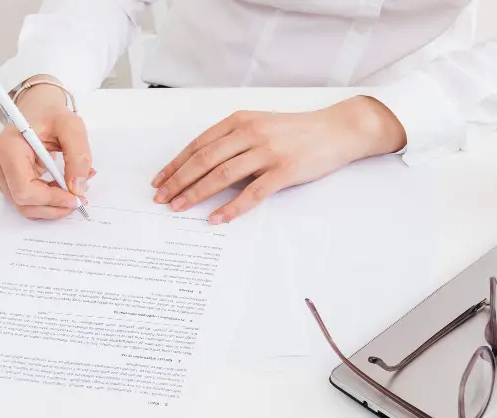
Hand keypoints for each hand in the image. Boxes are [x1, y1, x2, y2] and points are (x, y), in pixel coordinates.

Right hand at [0, 80, 93, 219]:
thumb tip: (77, 188)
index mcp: (8, 148)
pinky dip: (44, 201)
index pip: (24, 189)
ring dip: (50, 206)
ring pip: (23, 205)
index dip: (51, 199)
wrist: (36, 110)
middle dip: (53, 206)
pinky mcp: (2, 179)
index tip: (75, 198)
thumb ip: (79, 156)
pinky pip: (23, 201)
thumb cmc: (51, 116)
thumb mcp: (72, 127)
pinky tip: (58, 189)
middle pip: (22, 202)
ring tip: (70, 192)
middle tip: (78, 200)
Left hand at [151, 96, 406, 223]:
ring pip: (222, 175)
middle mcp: (250, 133)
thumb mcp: (261, 125)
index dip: (175, 164)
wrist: (337, 130)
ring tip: (179, 207)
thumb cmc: (298, 131)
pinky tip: (216, 218)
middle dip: (178, 181)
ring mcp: (267, 152)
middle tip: (161, 198)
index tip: (159, 180)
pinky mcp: (284, 171)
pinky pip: (252, 193)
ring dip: (196, 193)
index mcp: (241, 120)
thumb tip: (205, 166)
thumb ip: (234, 140)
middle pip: (204, 160)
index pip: (198, 144)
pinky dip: (231, 207)